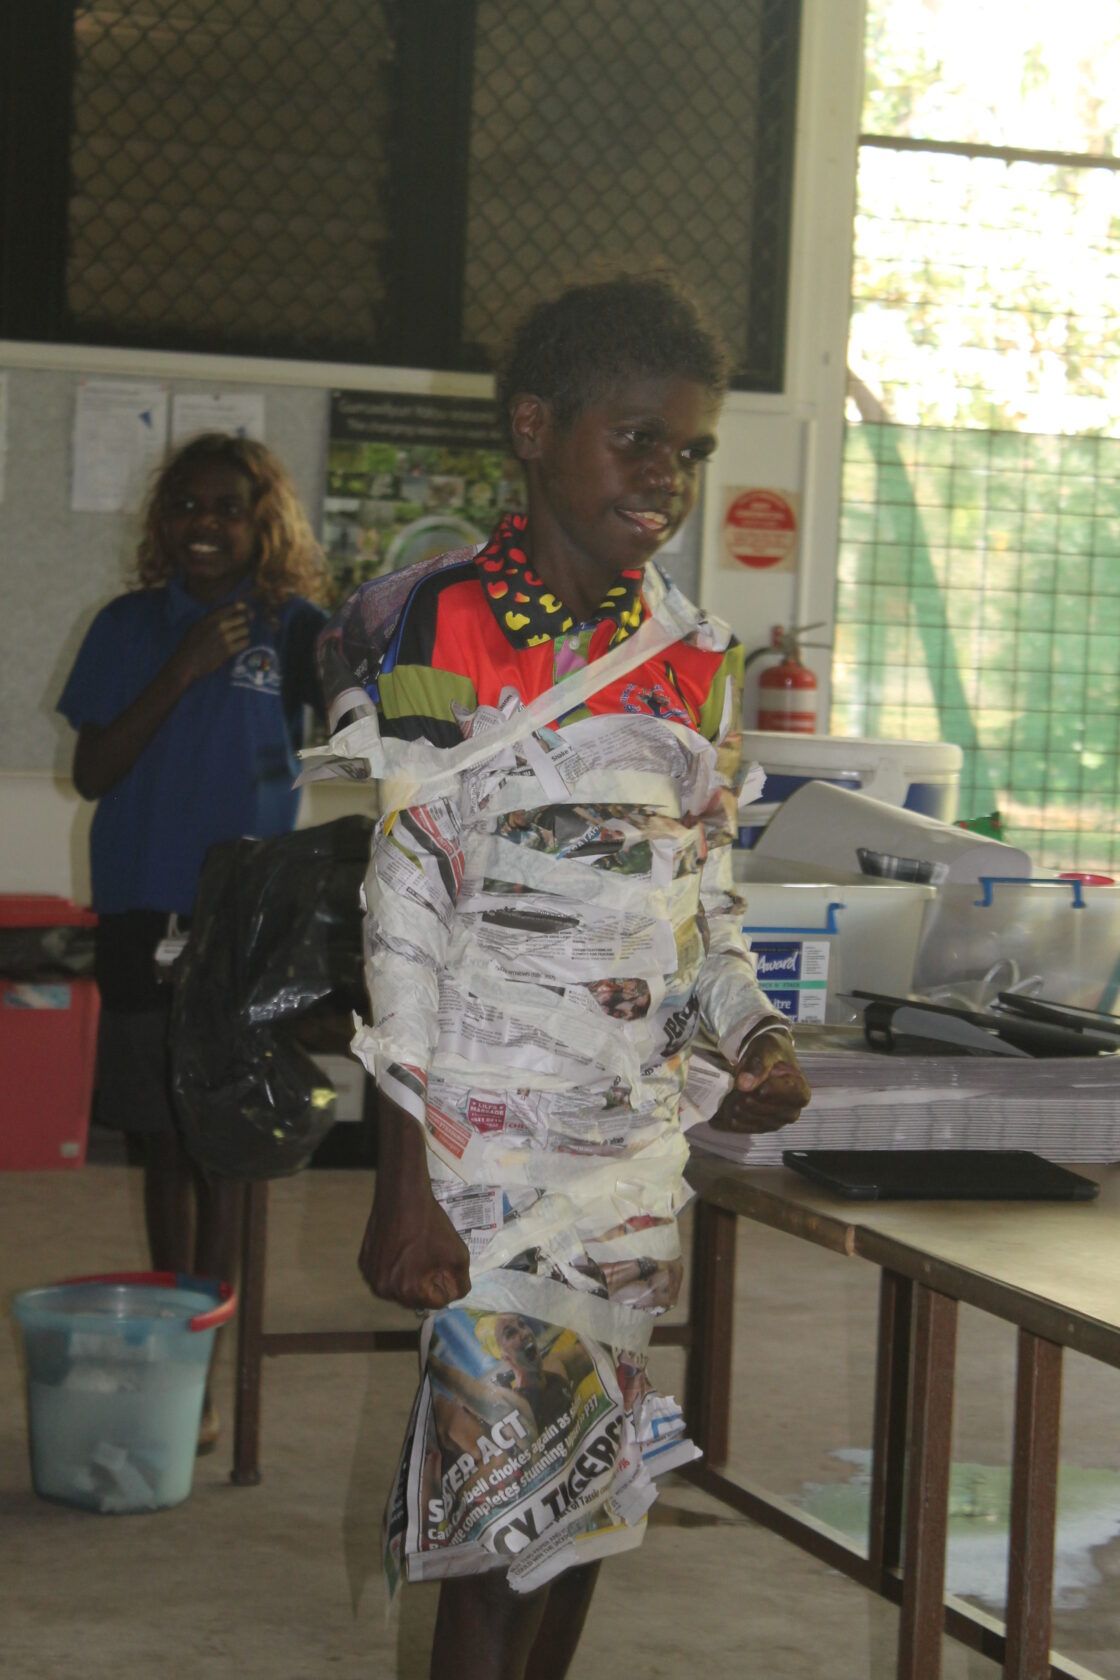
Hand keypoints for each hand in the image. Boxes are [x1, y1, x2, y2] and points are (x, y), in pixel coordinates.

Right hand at [174, 601, 251, 683]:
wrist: (187, 663)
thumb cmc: (190, 644)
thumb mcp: (197, 626)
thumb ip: (211, 619)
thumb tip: (228, 613)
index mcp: (210, 618)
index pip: (231, 606)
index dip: (242, 606)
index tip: (245, 609)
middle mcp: (218, 626)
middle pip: (242, 618)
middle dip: (243, 622)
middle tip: (241, 627)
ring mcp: (224, 638)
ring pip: (245, 630)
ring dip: (243, 634)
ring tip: (238, 638)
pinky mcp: (228, 650)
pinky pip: (244, 642)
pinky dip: (243, 643)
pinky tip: (238, 646)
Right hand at [358, 1191, 470, 1310]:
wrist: (402, 1198)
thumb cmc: (431, 1226)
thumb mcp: (459, 1256)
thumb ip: (461, 1284)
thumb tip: (454, 1295)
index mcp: (409, 1291)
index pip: (437, 1303)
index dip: (445, 1284)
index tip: (443, 1265)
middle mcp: (386, 1291)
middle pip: (415, 1298)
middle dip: (426, 1284)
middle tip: (430, 1259)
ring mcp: (371, 1277)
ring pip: (398, 1289)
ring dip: (408, 1279)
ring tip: (414, 1254)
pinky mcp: (364, 1264)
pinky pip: (383, 1275)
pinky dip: (392, 1269)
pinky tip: (398, 1250)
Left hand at [712, 1033, 810, 1133]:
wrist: (767, 1060)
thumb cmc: (772, 1052)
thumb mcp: (767, 1048)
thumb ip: (758, 1064)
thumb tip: (744, 1084)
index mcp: (800, 1091)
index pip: (788, 1096)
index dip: (770, 1091)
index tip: (756, 1087)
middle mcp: (792, 1110)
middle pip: (767, 1110)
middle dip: (748, 1098)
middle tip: (735, 1086)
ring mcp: (777, 1121)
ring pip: (755, 1120)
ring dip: (738, 1109)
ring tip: (729, 1094)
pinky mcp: (762, 1126)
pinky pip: (746, 1128)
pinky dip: (734, 1119)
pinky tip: (725, 1109)